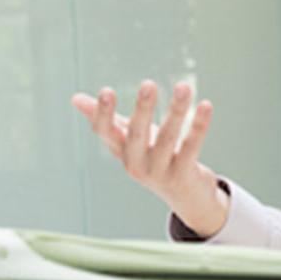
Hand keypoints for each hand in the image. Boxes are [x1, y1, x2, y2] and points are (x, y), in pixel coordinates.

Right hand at [71, 80, 229, 237]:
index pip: (105, 132)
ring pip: (169, 138)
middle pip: (137, 135)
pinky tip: (206, 105)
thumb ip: (108, 120)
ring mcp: (159, 172)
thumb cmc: (153, 158)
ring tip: (184, 86)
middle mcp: (136, 164)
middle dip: (142, 110)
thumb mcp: (129, 141)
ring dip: (176, 111)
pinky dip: (199, 126)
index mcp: (122, 152)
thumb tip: (74, 98)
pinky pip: (191, 147)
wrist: (184, 195)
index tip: (106, 90)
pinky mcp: (182, 175)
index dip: (103, 114)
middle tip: (148, 84)